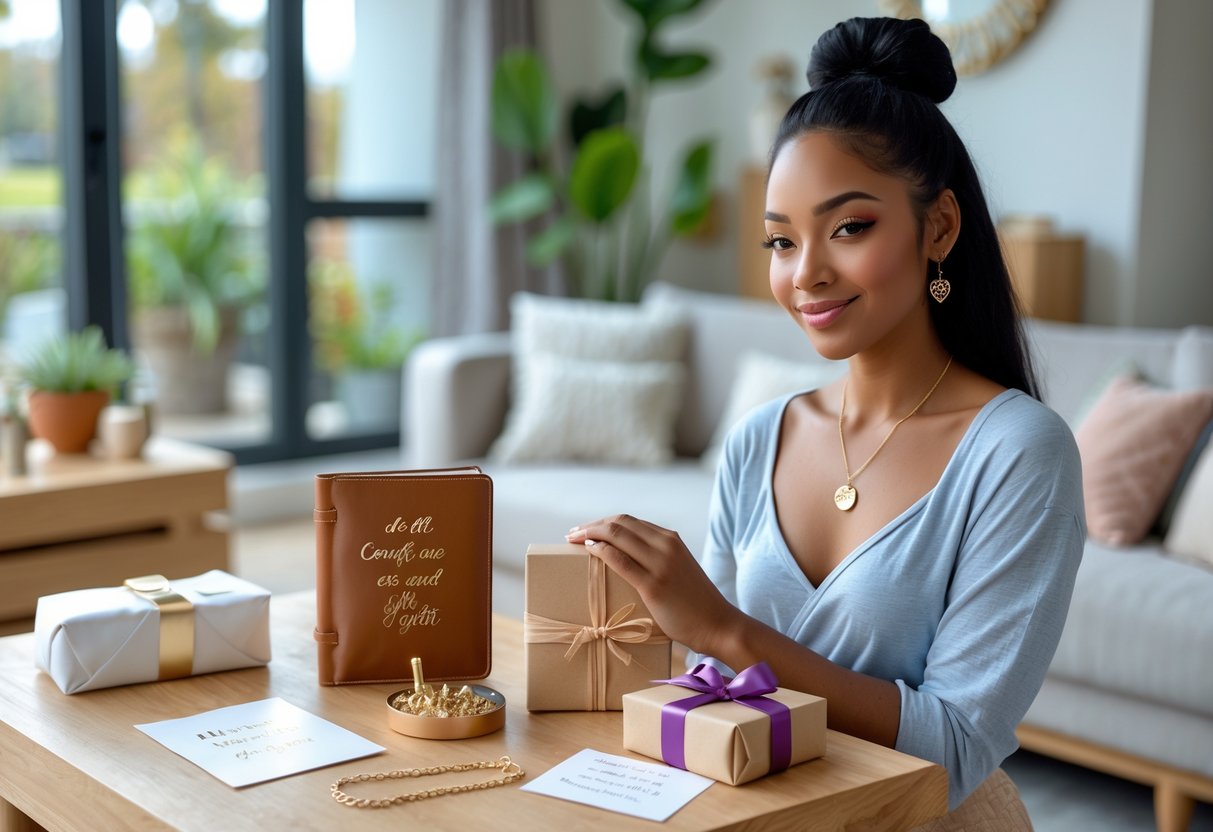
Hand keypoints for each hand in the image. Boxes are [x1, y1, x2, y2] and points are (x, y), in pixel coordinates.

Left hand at [566, 514, 737, 652]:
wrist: (717, 624)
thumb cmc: (695, 604)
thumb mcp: (677, 570)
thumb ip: (656, 560)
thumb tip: (625, 561)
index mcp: (671, 539)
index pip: (629, 521)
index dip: (603, 522)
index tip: (585, 530)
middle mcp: (666, 545)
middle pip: (620, 523)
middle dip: (592, 525)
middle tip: (572, 534)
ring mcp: (660, 563)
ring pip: (617, 536)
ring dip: (590, 534)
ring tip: (573, 541)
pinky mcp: (653, 585)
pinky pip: (620, 560)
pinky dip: (601, 551)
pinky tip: (589, 550)